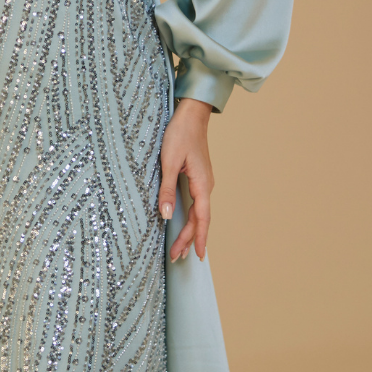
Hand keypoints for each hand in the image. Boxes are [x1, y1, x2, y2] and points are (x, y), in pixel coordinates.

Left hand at [158, 97, 213, 262]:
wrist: (191, 113)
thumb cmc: (180, 134)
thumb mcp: (169, 162)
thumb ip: (167, 190)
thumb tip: (165, 216)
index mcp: (202, 184)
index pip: (201, 219)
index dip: (199, 239)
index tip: (198, 256)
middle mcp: (206, 186)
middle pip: (199, 220)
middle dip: (189, 240)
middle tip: (177, 258)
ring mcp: (203, 182)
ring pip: (198, 213)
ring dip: (190, 231)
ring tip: (182, 249)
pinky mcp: (197, 178)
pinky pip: (196, 204)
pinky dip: (191, 218)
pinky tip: (185, 224)